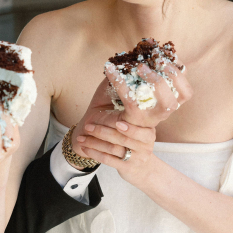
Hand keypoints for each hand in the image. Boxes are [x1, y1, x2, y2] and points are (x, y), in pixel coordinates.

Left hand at [68, 59, 190, 181]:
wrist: (138, 167)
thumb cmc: (130, 135)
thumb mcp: (129, 115)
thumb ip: (123, 93)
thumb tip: (113, 65)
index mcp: (149, 121)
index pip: (138, 109)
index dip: (125, 99)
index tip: (112, 98)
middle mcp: (147, 137)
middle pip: (124, 131)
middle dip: (105, 126)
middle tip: (91, 120)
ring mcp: (139, 154)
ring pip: (115, 145)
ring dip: (97, 139)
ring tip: (84, 132)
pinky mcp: (129, 167)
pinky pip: (110, 159)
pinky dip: (94, 153)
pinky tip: (83, 146)